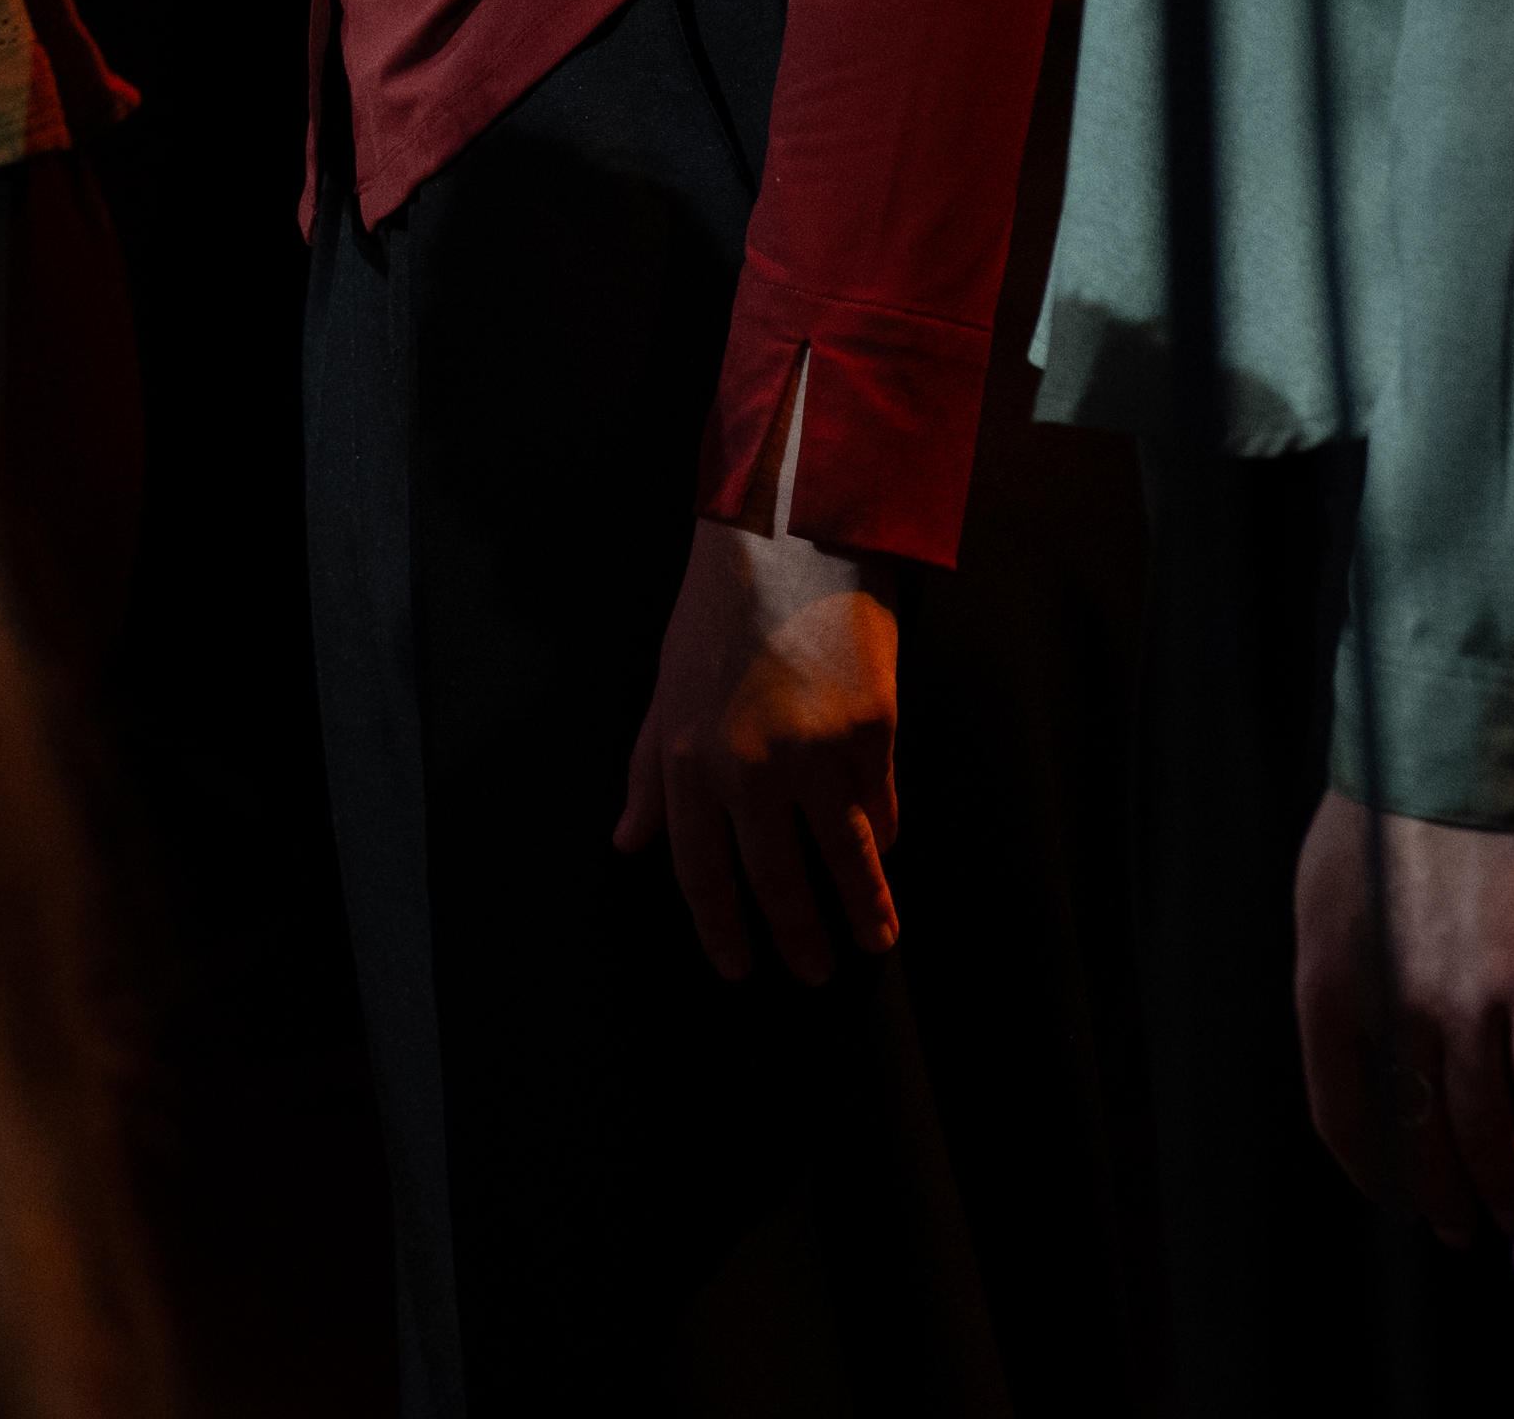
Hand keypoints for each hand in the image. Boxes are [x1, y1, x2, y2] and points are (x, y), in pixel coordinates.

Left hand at [611, 514, 900, 980]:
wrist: (786, 539)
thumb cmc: (718, 612)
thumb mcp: (666, 689)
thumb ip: (649, 773)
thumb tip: (629, 841)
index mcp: (687, 759)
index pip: (700, 870)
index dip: (721, 928)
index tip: (739, 967)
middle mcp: (748, 767)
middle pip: (776, 880)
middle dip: (798, 938)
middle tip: (815, 973)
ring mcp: (815, 754)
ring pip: (844, 860)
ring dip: (863, 911)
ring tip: (875, 943)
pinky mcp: (872, 733)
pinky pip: (881, 808)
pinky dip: (883, 838)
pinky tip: (884, 856)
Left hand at [1296, 791, 1513, 1242]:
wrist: (1447, 761)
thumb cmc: (1375, 823)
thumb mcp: (1320, 905)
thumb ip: (1339, 987)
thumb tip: (1364, 1059)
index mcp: (1327, 989)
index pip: (1342, 1113)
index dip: (1370, 1169)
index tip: (1393, 1196)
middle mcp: (1392, 1008)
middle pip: (1418, 1134)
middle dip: (1439, 1193)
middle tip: (1456, 1226)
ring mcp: (1464, 1002)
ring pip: (1483, 1124)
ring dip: (1496, 1179)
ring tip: (1505, 1209)